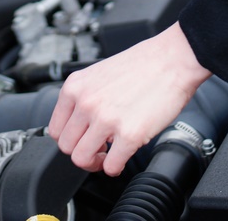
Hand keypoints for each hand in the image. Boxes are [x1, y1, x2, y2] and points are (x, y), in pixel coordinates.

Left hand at [48, 22, 210, 175]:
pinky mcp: (129, 134)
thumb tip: (79, 123)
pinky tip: (123, 156)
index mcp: (76, 86)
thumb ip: (85, 97)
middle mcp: (86, 103)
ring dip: (96, 162)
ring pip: (82, 159)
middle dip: (82, 151)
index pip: (55, 129)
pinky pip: (111, 167)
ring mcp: (106, 120)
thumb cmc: (142, 64)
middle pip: (66, 147)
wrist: (172, 60)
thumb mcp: (99, 73)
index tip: (81, 139)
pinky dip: (115, 168)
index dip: (69, 138)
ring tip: (109, 154)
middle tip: (97, 149)